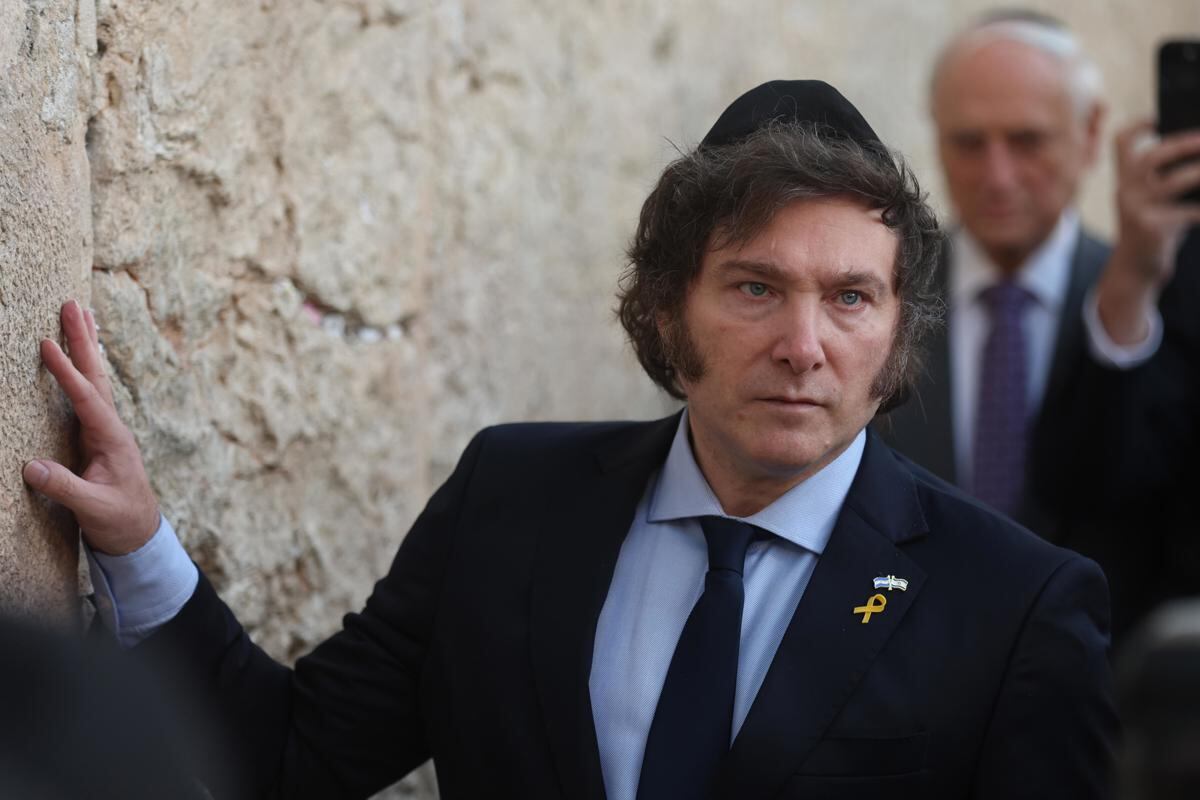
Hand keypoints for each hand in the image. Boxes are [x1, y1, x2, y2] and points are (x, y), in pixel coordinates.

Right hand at [23, 300, 160, 554]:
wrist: (139, 534)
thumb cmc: (119, 520)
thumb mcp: (93, 508)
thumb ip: (66, 489)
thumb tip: (31, 466)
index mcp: (112, 439)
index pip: (86, 398)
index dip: (66, 373)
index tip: (47, 345)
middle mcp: (111, 427)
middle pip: (96, 376)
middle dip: (83, 340)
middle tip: (72, 304)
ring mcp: (105, 429)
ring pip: (94, 380)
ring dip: (84, 346)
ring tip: (77, 313)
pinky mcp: (96, 436)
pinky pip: (87, 394)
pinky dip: (81, 369)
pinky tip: (77, 354)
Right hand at [1097, 121, 1199, 343]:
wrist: (1136, 269)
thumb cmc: (1153, 227)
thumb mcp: (1151, 199)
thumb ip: (1166, 177)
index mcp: (1125, 179)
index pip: (1121, 143)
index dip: (1138, 125)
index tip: (1157, 118)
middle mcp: (1126, 190)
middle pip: (1151, 157)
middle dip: (1184, 144)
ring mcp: (1137, 209)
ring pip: (1174, 182)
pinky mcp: (1152, 228)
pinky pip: (1189, 212)